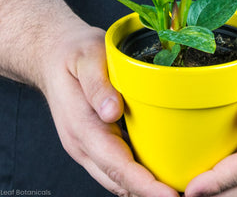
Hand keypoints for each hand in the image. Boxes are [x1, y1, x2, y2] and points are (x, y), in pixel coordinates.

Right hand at [40, 22, 178, 196]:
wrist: (52, 58)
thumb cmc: (73, 54)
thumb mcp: (86, 58)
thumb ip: (97, 85)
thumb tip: (112, 112)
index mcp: (82, 127)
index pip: (116, 166)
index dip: (144, 184)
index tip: (170, 195)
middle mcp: (83, 144)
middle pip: (118, 180)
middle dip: (149, 192)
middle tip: (184, 194)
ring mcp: (87, 145)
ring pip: (116, 178)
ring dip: (143, 187)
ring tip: (175, 188)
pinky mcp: (94, 141)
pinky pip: (115, 165)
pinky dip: (135, 175)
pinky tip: (155, 170)